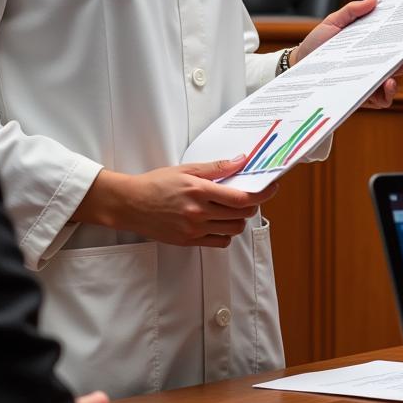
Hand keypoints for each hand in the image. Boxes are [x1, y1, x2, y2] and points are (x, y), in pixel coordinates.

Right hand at [74, 156, 277, 246]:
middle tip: (248, 196)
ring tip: (232, 209)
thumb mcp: (186, 169)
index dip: (261, 194)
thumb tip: (241, 160)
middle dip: (251, 205)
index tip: (271, 188)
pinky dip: (226, 233)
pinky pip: (220, 242)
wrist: (131, 204)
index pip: (240, 197)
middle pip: (241, 214)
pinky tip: (220, 222)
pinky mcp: (189, 241)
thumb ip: (216, 167)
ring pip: (233, 229)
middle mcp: (198, 212)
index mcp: (199, 191)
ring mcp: (194, 230)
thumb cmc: (156, 184)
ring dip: (239, 219)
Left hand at [293, 0, 402, 109]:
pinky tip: (390, 83)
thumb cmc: (318, 44)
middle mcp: (381, 60)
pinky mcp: (366, 96)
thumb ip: (353, 11)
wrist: (298, 66)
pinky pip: (385, 98)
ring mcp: (376, 79)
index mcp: (377, 40)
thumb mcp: (333, 23)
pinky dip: (390, 91)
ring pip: (402, 75)